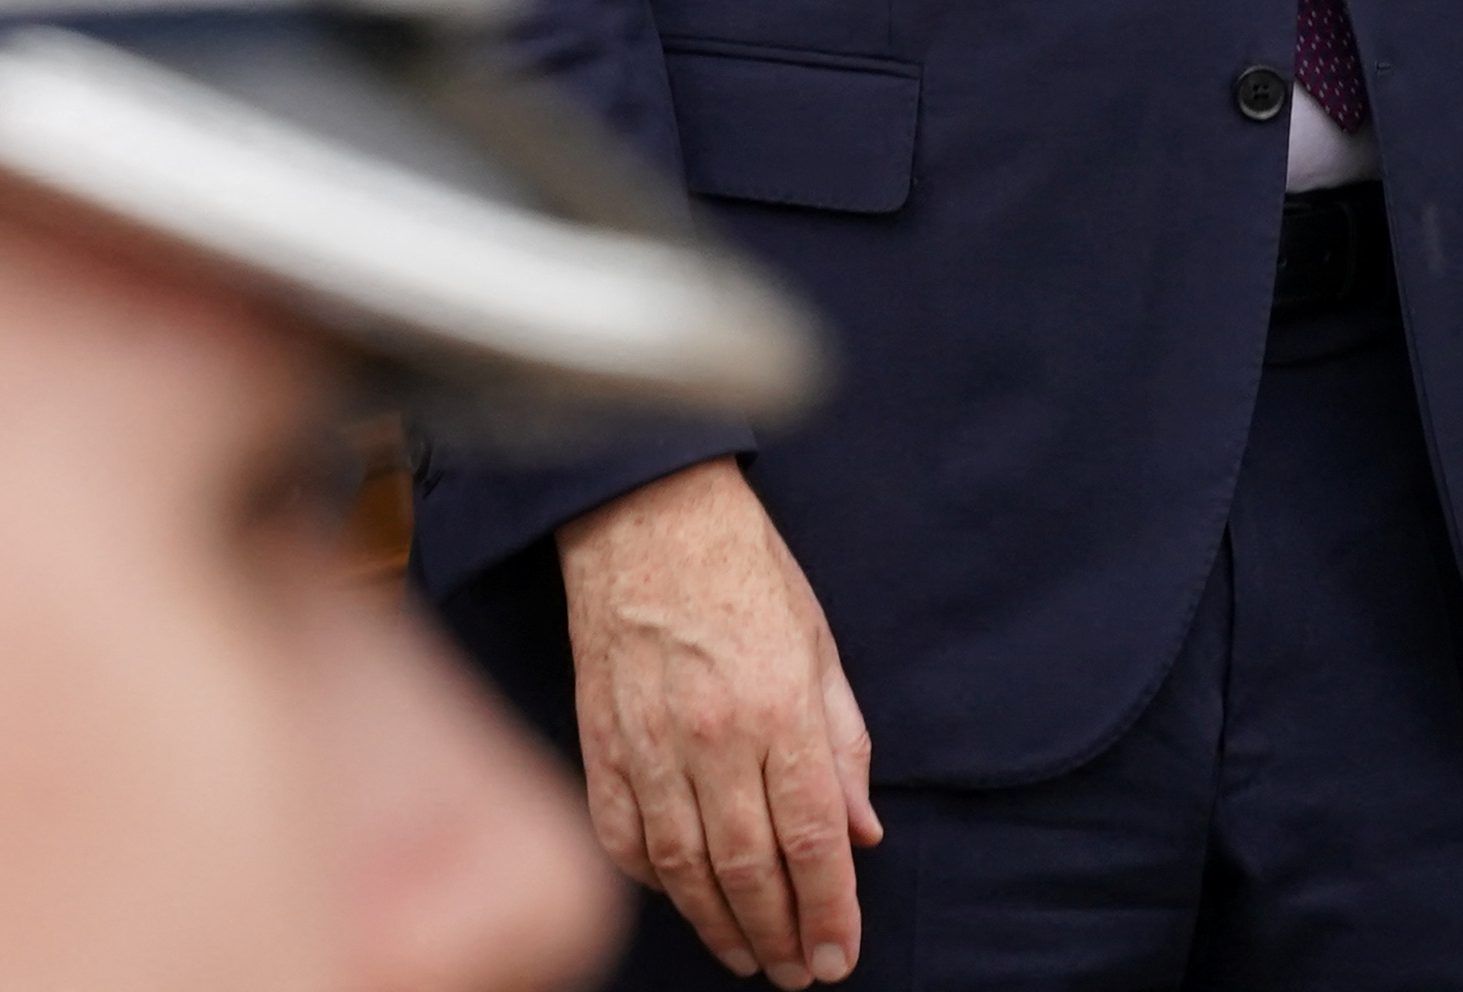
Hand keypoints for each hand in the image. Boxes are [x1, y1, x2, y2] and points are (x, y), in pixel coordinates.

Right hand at [555, 460, 884, 981]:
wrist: (646, 515)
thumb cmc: (745, 572)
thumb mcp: (819, 646)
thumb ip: (843, 745)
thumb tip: (863, 833)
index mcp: (780, 709)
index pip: (812, 840)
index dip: (830, 911)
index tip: (840, 958)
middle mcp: (714, 736)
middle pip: (749, 868)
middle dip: (781, 935)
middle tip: (800, 975)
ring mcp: (649, 743)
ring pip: (684, 867)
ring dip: (719, 925)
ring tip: (748, 958)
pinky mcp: (599, 742)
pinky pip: (622, 836)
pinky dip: (651, 879)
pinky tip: (680, 897)